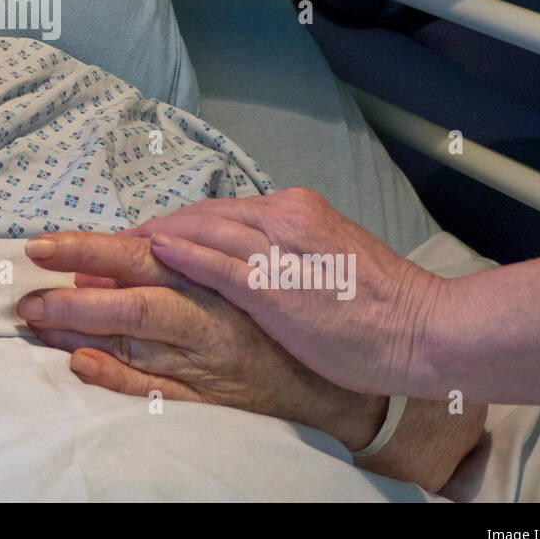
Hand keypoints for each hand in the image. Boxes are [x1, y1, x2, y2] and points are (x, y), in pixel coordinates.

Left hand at [18, 227, 388, 452]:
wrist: (335, 374)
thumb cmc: (276, 315)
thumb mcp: (233, 275)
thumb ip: (178, 260)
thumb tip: (114, 250)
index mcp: (208, 276)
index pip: (137, 253)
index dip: (87, 247)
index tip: (40, 243)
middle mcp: (204, 314)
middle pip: (131, 293)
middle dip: (73, 288)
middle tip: (26, 288)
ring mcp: (204, 359)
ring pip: (136, 338)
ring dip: (81, 327)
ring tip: (36, 318)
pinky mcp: (208, 399)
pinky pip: (158, 391)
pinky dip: (118, 378)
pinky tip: (81, 366)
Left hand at [132, 188, 446, 397]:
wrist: (424, 329)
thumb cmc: (379, 305)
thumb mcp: (325, 256)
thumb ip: (284, 247)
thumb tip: (243, 250)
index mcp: (295, 209)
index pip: (220, 209)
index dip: (178, 222)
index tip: (145, 234)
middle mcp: (283, 218)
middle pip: (202, 214)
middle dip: (156, 227)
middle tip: (115, 241)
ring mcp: (279, 249)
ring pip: (202, 231)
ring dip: (154, 238)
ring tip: (116, 249)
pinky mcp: (277, 285)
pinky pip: (218, 263)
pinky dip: (182, 254)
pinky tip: (152, 250)